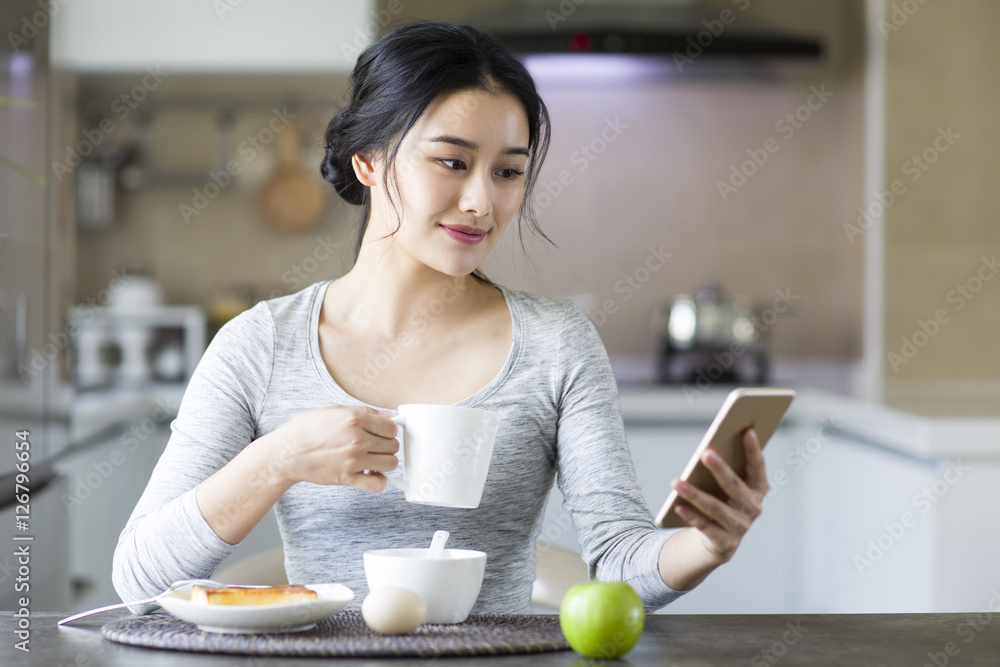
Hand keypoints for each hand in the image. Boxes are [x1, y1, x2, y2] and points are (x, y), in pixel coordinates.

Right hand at [268, 405, 399, 491]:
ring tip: (373, 460)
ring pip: (391, 463)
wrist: (287, 453)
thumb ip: (364, 412)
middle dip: (386, 446)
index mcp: (355, 418)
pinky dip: (380, 481)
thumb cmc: (307, 429)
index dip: (389, 430)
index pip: (392, 427)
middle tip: (375, 446)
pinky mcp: (347, 478)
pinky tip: (371, 474)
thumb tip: (387, 415)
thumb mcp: (335, 410)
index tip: (382, 433)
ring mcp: (353, 460)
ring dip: (385, 462)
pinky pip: (378, 484)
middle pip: (393, 445)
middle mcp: (357, 439)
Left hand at [670, 428, 767, 563]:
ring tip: (676, 482)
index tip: (747, 431)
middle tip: (705, 453)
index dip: (754, 450)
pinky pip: (705, 526)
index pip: (758, 468)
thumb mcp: (726, 486)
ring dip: (694, 494)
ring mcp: (740, 526)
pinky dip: (690, 516)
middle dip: (720, 469)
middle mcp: (753, 508)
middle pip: (734, 486)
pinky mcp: (725, 542)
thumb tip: (708, 449)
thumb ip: (724, 468)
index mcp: (758, 489)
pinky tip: (677, 506)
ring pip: (715, 507)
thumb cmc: (722, 501)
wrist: (719, 540)